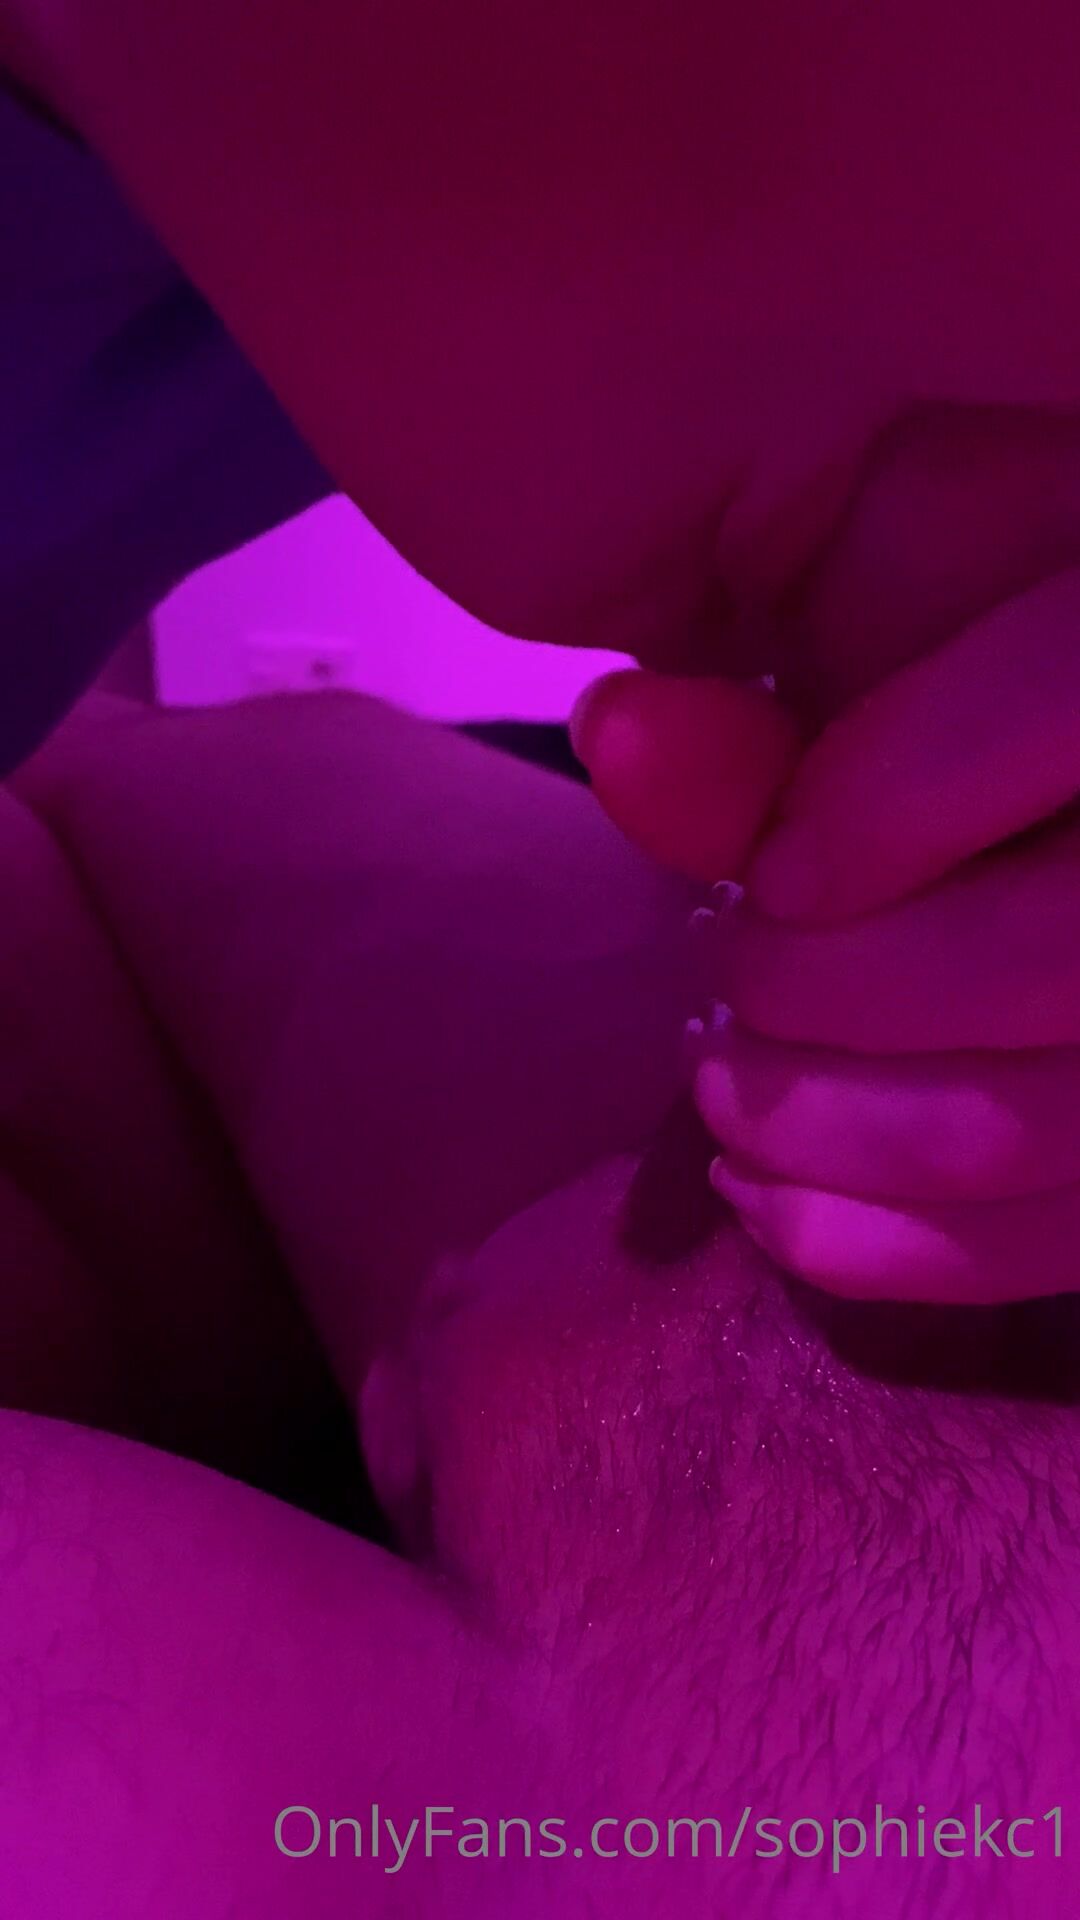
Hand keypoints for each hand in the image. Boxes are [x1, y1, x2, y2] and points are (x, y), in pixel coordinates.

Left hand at [572, 569, 1079, 1303]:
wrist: (1035, 867)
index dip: (891, 793)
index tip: (767, 861)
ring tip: (720, 1074)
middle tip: (722, 963)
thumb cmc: (973, 754)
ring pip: (1012, 1127)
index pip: (1071, 695)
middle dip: (820, 980)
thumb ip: (773, 706)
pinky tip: (756, 1187)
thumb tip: (615, 732)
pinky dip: (856, 1239)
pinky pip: (1021, 1256)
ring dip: (810, 1118)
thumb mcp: (901, 681)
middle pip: (1042, 953)